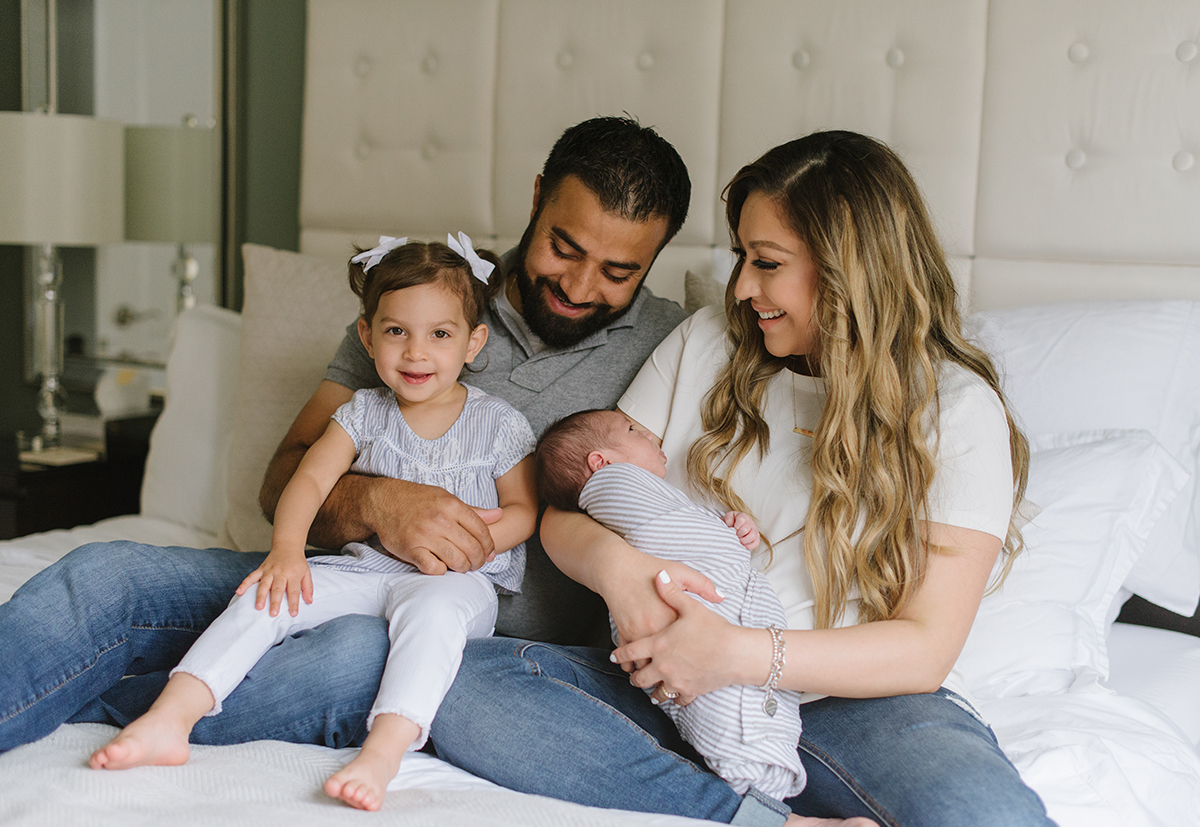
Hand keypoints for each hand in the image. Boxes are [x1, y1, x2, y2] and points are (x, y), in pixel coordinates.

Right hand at [236, 555, 313, 616]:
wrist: (287, 546)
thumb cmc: (297, 563)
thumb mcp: (306, 573)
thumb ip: (308, 587)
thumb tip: (310, 601)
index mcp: (293, 574)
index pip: (294, 591)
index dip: (294, 603)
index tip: (293, 614)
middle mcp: (281, 573)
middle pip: (278, 589)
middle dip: (275, 602)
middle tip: (273, 614)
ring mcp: (269, 571)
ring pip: (264, 584)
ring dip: (260, 596)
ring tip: (258, 607)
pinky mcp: (261, 569)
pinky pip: (251, 577)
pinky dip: (244, 584)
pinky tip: (238, 592)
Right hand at [370, 480, 498, 573]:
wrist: (383, 501)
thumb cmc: (417, 500)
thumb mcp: (446, 498)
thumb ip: (473, 511)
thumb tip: (499, 514)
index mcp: (452, 506)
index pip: (482, 531)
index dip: (489, 546)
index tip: (488, 554)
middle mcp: (440, 520)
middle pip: (472, 549)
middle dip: (479, 561)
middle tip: (476, 564)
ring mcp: (425, 535)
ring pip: (457, 561)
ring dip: (463, 568)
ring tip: (461, 567)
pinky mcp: (410, 549)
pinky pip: (433, 568)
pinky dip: (440, 571)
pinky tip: (440, 566)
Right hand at [605, 561, 722, 675]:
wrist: (617, 569)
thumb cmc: (649, 569)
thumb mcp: (681, 572)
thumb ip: (703, 586)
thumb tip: (722, 597)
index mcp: (672, 616)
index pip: (689, 644)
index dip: (696, 654)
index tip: (701, 660)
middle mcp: (654, 629)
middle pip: (667, 660)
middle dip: (674, 671)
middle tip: (682, 675)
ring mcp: (637, 634)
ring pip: (645, 664)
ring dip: (651, 671)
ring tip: (659, 676)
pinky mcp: (623, 634)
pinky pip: (627, 658)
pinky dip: (630, 666)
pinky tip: (638, 666)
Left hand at [611, 570, 750, 704]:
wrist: (736, 653)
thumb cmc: (714, 628)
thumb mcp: (691, 606)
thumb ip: (672, 591)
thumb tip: (659, 575)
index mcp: (658, 645)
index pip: (630, 652)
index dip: (620, 655)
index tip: (614, 658)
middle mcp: (663, 666)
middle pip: (640, 678)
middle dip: (634, 678)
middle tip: (633, 676)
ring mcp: (676, 681)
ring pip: (656, 693)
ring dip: (651, 691)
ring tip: (650, 690)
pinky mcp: (691, 691)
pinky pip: (677, 700)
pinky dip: (674, 699)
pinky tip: (674, 695)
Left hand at [723, 511, 759, 550]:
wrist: (733, 526)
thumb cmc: (730, 522)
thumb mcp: (728, 518)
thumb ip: (728, 519)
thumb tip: (730, 524)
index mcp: (743, 516)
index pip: (741, 519)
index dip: (736, 526)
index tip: (733, 529)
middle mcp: (750, 522)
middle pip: (746, 529)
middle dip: (738, 534)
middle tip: (735, 536)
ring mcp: (754, 530)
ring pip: (753, 536)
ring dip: (744, 540)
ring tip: (739, 541)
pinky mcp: (756, 537)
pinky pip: (756, 542)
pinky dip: (750, 546)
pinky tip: (743, 546)